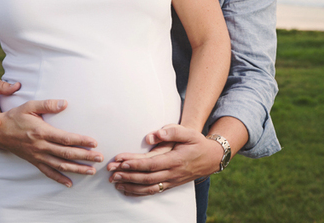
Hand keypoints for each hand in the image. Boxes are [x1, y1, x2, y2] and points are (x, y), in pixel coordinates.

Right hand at [0, 99, 102, 187]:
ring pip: (59, 165)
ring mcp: (37, 156)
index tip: (94, 143)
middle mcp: (40, 146)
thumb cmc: (15, 117)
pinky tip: (70, 183)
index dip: (81, 141)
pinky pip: (47, 172)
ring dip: (76, 169)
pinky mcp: (33, 161)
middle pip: (66, 154)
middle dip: (84, 157)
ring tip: (91, 171)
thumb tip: (65, 103)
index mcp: (41, 132)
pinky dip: (59, 179)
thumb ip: (48, 104)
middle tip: (100, 158)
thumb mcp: (30, 106)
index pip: (65, 138)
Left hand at [107, 124, 223, 195]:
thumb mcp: (189, 133)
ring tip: (115, 182)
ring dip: (130, 186)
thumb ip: (173, 131)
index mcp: (176, 160)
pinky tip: (126, 190)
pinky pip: (152, 192)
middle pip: (147, 177)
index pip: (152, 164)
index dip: (136, 164)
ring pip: (148, 187)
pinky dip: (138, 193)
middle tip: (112, 173)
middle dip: (128, 176)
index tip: (122, 162)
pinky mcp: (170, 185)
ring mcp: (171, 181)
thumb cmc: (198, 143)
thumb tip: (156, 134)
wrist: (211, 158)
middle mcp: (172, 173)